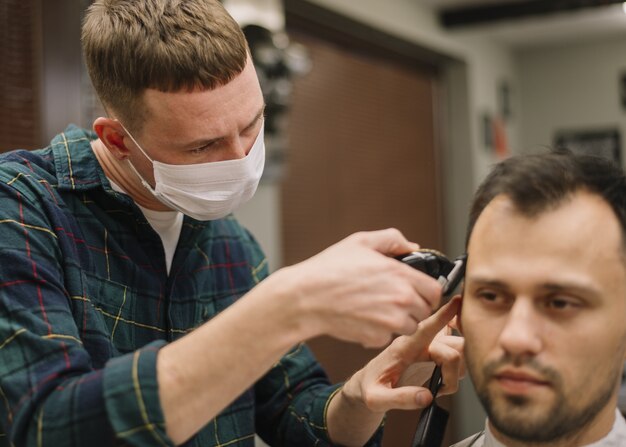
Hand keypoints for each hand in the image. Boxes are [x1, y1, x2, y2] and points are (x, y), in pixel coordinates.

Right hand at [275, 228, 442, 347]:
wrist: (306, 297)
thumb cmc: (329, 269)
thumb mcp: (361, 242)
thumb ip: (392, 239)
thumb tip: (413, 247)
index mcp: (400, 274)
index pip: (435, 290)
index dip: (427, 290)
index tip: (416, 290)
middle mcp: (400, 299)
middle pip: (425, 311)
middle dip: (413, 306)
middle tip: (393, 299)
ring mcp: (390, 322)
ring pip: (409, 327)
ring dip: (399, 321)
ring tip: (376, 308)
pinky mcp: (377, 338)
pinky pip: (387, 338)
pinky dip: (379, 332)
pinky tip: (363, 318)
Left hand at [340, 298, 464, 412]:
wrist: (367, 384)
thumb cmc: (370, 387)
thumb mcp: (376, 399)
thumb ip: (400, 399)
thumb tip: (426, 396)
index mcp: (403, 348)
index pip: (426, 328)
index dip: (442, 315)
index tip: (457, 301)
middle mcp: (418, 342)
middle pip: (453, 345)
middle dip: (454, 369)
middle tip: (442, 388)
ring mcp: (427, 345)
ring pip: (458, 347)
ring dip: (457, 368)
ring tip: (441, 385)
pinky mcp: (432, 350)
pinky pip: (455, 345)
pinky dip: (460, 356)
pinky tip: (451, 367)